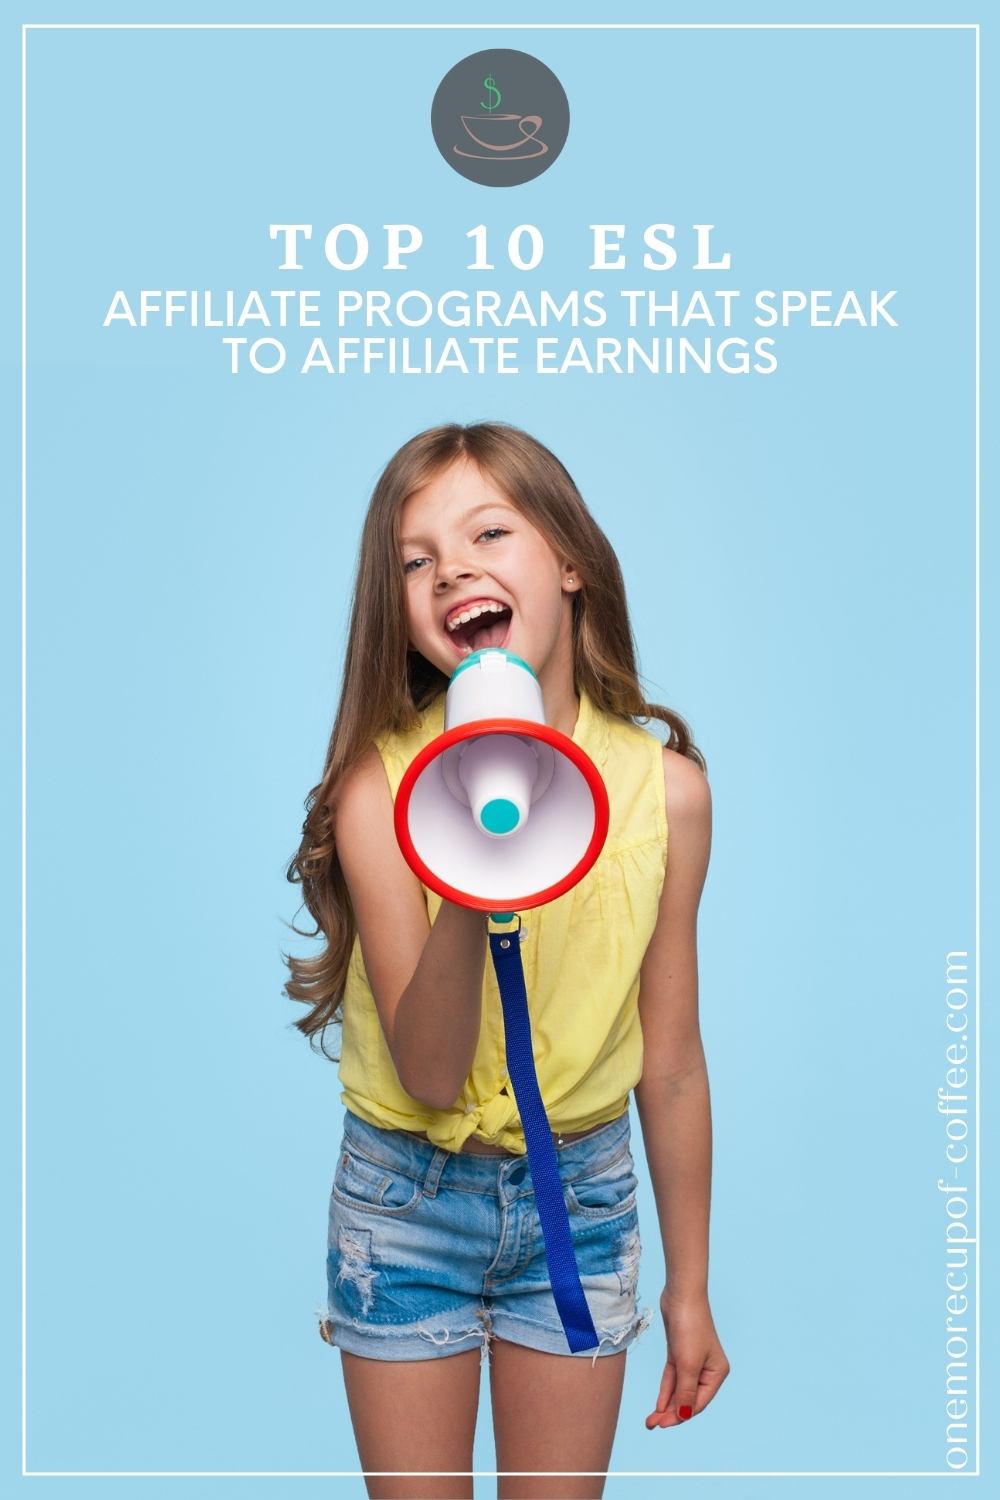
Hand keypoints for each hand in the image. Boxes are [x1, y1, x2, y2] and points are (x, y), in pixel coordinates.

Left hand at [645, 1287, 730, 1429]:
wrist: (680, 1294)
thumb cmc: (689, 1327)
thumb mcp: (687, 1363)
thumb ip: (685, 1391)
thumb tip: (683, 1415)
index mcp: (717, 1373)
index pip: (698, 1402)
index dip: (681, 1415)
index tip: (662, 1424)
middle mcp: (707, 1369)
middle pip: (688, 1397)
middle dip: (671, 1412)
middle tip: (652, 1424)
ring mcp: (693, 1360)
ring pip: (679, 1388)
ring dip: (666, 1404)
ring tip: (651, 1420)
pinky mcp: (680, 1352)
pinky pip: (673, 1377)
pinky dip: (666, 1389)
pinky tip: (658, 1404)